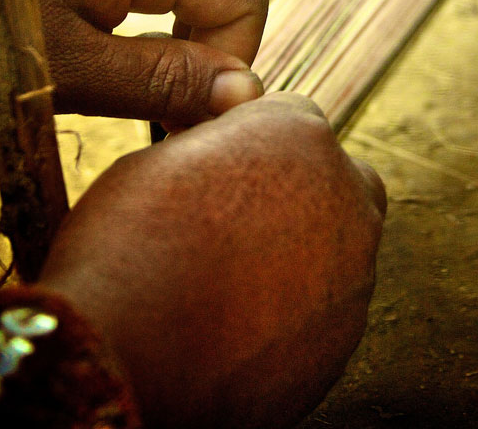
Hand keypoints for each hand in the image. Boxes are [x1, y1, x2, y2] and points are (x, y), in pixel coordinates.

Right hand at [39, 93, 386, 428]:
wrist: (122, 361)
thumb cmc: (128, 244)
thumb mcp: (161, 157)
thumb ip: (214, 145)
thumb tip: (221, 153)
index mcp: (300, 134)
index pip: (293, 117)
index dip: (251, 140)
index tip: (217, 167)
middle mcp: (346, 196)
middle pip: (335, 179)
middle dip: (299, 191)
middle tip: (235, 221)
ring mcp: (354, 273)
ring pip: (337, 250)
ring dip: (298, 256)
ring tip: (226, 284)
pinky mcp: (344, 342)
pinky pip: (324, 316)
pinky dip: (292, 315)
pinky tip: (236, 328)